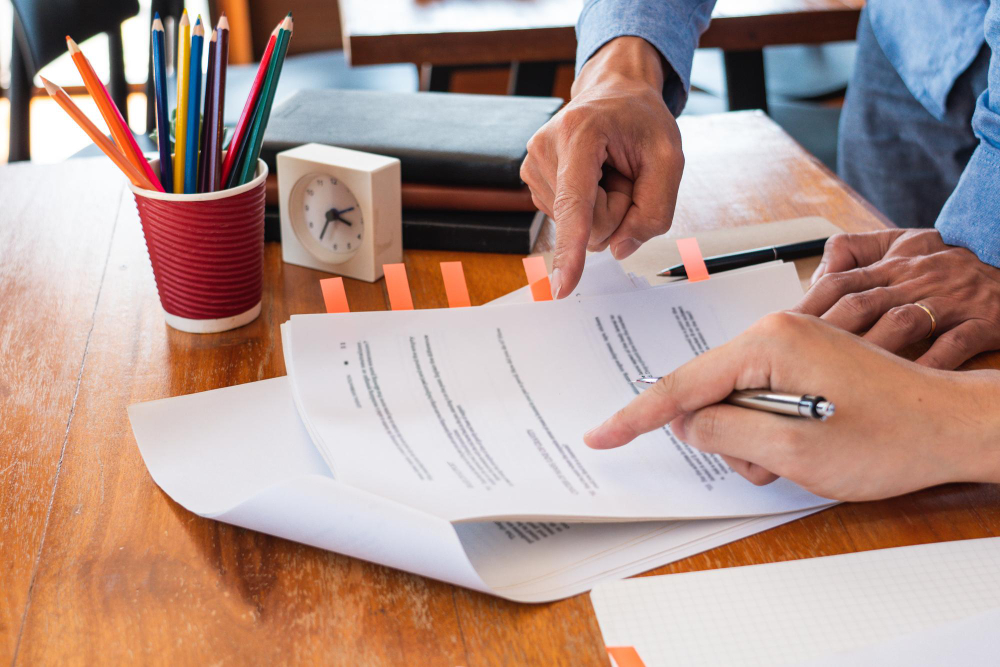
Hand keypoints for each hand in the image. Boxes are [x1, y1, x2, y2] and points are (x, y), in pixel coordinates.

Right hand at [520, 37, 683, 297]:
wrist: (614, 93)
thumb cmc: (641, 121)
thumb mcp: (670, 158)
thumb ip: (655, 210)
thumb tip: (619, 249)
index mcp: (580, 134)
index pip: (576, 206)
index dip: (571, 249)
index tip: (562, 286)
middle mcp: (545, 149)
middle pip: (588, 225)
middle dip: (616, 208)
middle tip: (623, 171)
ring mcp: (533, 165)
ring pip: (578, 226)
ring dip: (603, 205)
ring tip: (607, 169)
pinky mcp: (532, 179)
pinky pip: (569, 220)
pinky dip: (589, 205)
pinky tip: (592, 175)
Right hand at [584, 313, 999, 500]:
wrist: (954, 426)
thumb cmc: (891, 436)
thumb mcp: (795, 449)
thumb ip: (727, 432)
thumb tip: (689, 423)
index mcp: (768, 344)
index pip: (683, 384)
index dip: (637, 416)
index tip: (602, 435)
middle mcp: (774, 333)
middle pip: (710, 394)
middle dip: (727, 438)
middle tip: (771, 463)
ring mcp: (790, 344)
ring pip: (734, 402)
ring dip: (753, 440)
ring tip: (799, 456)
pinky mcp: (803, 360)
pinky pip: (759, 397)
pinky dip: (770, 428)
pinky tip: (804, 443)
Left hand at [794, 229, 999, 368]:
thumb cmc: (953, 266)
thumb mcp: (906, 243)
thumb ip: (858, 250)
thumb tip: (817, 271)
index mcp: (893, 263)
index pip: (839, 281)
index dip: (806, 306)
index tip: (779, 332)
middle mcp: (916, 279)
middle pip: (860, 303)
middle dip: (824, 332)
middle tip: (796, 361)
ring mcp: (950, 301)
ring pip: (901, 322)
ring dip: (867, 349)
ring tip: (839, 377)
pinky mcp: (984, 321)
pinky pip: (954, 344)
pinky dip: (929, 363)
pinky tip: (905, 382)